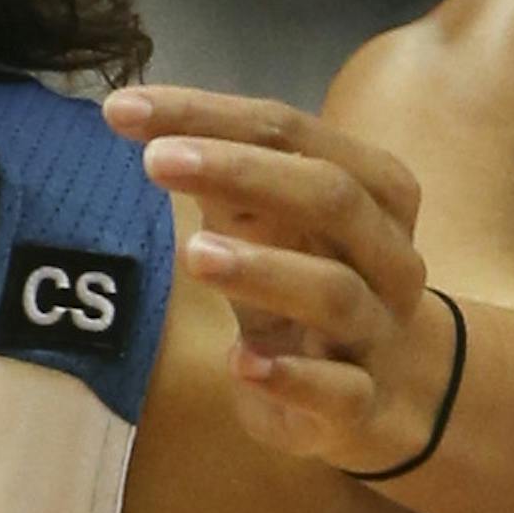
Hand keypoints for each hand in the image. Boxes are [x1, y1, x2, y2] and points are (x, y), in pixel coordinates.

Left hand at [104, 86, 453, 474]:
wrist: (389, 391)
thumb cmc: (310, 281)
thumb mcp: (272, 223)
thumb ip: (221, 177)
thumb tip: (141, 118)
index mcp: (373, 189)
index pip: (291, 132)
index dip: (209, 116)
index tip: (124, 108)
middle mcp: (386, 253)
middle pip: (329, 196)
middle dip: (241, 172)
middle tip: (157, 161)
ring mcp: (378, 330)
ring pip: (333, 291)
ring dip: (262, 269)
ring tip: (194, 254)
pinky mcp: (361, 403)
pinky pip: (338, 389)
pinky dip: (290, 376)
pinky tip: (241, 362)